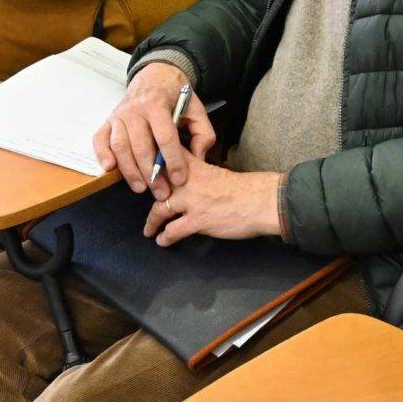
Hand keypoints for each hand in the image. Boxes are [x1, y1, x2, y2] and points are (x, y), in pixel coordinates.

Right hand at [95, 60, 215, 193]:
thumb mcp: (196, 108)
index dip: (173, 160)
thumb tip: (198, 158)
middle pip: (141, 146)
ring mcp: (118, 115)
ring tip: (141, 188)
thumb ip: (203, 133)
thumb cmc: (176, 95)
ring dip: (130, 170)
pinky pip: (100, 139)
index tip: (180, 179)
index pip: (165, 137)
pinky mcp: (108, 120)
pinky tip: (110, 169)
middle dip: (152, 173)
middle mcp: (134, 109)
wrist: (155, 74)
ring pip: (120, 146)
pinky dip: (102, 154)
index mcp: (158, 103)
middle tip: (162, 192)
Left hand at [140, 158, 282, 244]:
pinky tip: (162, 241)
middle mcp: (188, 182)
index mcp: (194, 167)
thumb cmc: (243, 188)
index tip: (142, 171)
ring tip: (148, 229)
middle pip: (156, 187)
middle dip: (148, 197)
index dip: (150, 163)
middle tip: (144, 203)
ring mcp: (191, 202)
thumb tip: (187, 183)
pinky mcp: (197, 221)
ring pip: (159, 210)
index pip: (165, 160)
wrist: (259, 200)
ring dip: (152, 222)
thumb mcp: (215, 173)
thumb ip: (198, 175)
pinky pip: (173, 231)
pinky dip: (165, 237)